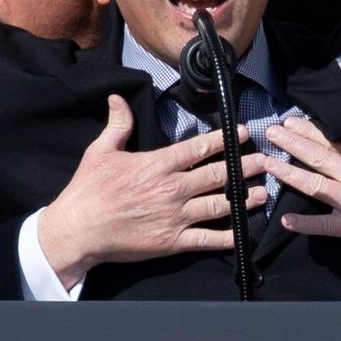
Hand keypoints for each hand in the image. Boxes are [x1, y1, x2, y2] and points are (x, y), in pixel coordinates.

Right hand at [36, 95, 268, 288]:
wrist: (77, 230)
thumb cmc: (88, 191)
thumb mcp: (100, 151)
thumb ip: (117, 125)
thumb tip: (117, 98)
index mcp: (158, 164)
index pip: (199, 148)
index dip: (225, 140)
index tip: (243, 134)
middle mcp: (172, 189)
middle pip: (218, 175)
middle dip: (244, 167)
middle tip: (264, 162)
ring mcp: (175, 216)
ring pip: (219, 205)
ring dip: (243, 199)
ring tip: (261, 193)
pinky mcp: (173, 242)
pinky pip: (207, 239)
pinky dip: (228, 237)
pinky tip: (243, 233)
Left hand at [263, 108, 340, 283]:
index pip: (335, 138)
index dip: (311, 129)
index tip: (293, 121)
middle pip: (318, 156)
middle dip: (292, 143)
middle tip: (271, 132)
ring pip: (312, 185)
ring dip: (287, 173)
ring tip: (266, 162)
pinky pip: (321, 226)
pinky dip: (303, 223)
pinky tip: (285, 219)